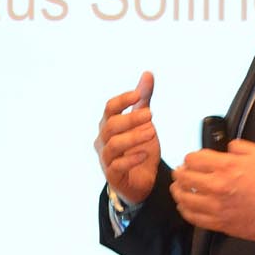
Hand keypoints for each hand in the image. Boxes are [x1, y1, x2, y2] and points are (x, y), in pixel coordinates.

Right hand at [95, 71, 159, 204]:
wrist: (141, 180)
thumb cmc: (138, 148)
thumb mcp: (143, 122)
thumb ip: (143, 100)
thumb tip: (148, 73)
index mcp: (108, 125)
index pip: (109, 108)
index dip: (122, 100)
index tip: (138, 95)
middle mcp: (103, 140)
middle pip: (110, 125)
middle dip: (131, 118)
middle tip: (151, 115)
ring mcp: (106, 158)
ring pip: (113, 145)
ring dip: (133, 137)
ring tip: (152, 131)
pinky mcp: (113, 176)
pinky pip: (118, 166)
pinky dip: (131, 159)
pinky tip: (145, 153)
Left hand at [170, 139, 254, 240]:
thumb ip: (239, 147)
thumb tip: (227, 148)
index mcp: (226, 166)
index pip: (194, 159)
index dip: (189, 158)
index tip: (190, 160)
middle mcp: (217, 186)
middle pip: (185, 178)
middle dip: (180, 173)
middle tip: (179, 173)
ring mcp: (216, 206)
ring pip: (185, 198)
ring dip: (178, 191)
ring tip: (178, 189)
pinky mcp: (219, 223)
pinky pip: (193, 217)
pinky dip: (185, 210)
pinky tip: (185, 206)